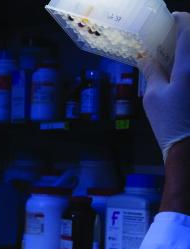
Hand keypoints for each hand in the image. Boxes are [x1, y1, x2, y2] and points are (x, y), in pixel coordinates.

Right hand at [138, 12, 189, 161]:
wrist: (186, 145)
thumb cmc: (168, 120)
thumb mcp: (153, 95)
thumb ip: (152, 72)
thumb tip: (146, 58)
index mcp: (188, 66)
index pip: (188, 31)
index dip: (181, 20)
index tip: (172, 19)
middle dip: (184, 36)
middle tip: (169, 40)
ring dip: (185, 52)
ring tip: (172, 56)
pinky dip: (185, 67)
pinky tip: (177, 73)